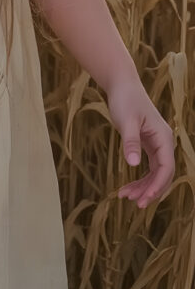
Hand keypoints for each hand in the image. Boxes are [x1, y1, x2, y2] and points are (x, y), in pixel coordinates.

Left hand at [107, 77, 174, 207]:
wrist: (121, 85)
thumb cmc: (125, 99)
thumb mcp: (126, 121)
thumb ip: (130, 142)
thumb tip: (133, 164)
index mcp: (163, 137)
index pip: (166, 168)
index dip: (157, 186)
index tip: (144, 199)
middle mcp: (164, 143)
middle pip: (163, 174)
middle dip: (150, 190)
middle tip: (133, 203)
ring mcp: (157, 144)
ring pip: (155, 173)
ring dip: (143, 187)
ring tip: (124, 196)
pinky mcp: (148, 144)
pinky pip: (148, 167)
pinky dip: (139, 178)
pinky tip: (127, 187)